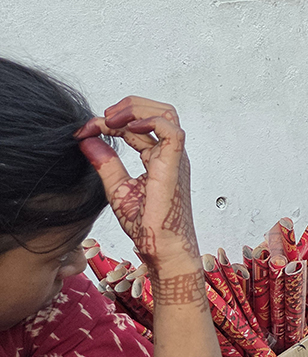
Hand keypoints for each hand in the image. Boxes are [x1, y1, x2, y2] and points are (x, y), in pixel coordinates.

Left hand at [76, 97, 198, 271]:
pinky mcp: (174, 165)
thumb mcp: (117, 189)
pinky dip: (149, 122)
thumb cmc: (149, 226)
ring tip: (111, 118)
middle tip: (101, 118)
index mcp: (157, 159)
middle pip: (156, 111)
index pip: (135, 127)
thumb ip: (105, 164)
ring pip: (165, 113)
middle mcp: (168, 154)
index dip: (109, 123)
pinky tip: (127, 129)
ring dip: (136, 109)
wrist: (162, 249)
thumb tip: (87, 141)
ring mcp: (173, 158)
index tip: (84, 131)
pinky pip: (170, 130)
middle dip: (126, 107)